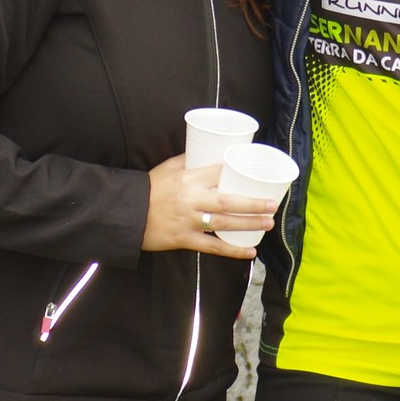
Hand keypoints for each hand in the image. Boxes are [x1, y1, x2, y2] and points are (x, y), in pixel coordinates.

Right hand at [142, 159, 275, 259]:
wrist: (126, 214)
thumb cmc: (148, 189)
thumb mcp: (168, 168)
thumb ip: (188, 160)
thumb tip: (209, 149)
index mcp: (188, 179)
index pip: (219, 173)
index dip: (239, 173)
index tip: (257, 174)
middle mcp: (191, 199)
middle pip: (227, 201)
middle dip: (252, 203)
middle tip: (272, 205)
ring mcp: (188, 221)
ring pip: (223, 224)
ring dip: (248, 225)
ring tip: (268, 224)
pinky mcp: (184, 239)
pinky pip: (212, 247)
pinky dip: (231, 250)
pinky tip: (249, 252)